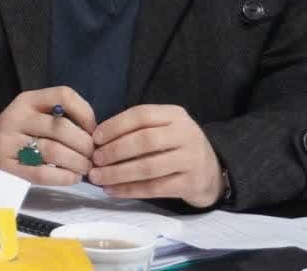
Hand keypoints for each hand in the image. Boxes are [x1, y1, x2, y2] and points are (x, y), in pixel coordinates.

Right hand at [0, 86, 97, 185]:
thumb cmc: (19, 132)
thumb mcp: (34, 114)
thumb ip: (61, 117)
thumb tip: (97, 135)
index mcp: (27, 100)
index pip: (63, 95)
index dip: (86, 113)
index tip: (93, 131)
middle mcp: (17, 117)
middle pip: (62, 128)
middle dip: (86, 145)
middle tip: (94, 157)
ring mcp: (9, 142)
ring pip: (53, 151)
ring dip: (77, 163)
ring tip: (85, 169)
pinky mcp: (7, 167)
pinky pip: (42, 173)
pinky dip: (64, 177)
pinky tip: (72, 178)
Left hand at [89, 104, 222, 206]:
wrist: (211, 172)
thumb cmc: (175, 146)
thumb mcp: (163, 128)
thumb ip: (137, 129)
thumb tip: (97, 140)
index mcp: (175, 115)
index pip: (141, 115)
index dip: (115, 125)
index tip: (95, 138)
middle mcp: (186, 134)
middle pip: (144, 141)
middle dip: (115, 151)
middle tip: (95, 160)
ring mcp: (191, 160)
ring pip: (148, 167)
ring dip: (118, 173)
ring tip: (97, 177)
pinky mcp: (191, 184)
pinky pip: (155, 188)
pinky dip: (129, 190)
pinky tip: (112, 191)